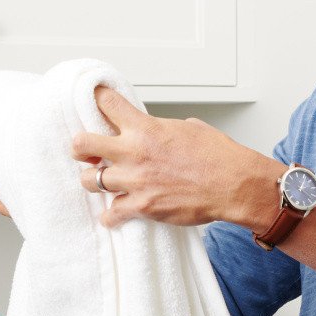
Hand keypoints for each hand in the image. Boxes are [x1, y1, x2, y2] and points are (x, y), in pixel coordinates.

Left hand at [72, 85, 275, 229]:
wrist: (234, 185)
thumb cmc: (219, 157)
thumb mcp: (189, 128)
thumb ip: (162, 129)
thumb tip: (156, 130)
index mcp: (146, 128)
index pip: (106, 103)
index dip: (97, 99)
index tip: (94, 101)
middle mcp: (134, 153)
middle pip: (82, 144)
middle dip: (80, 148)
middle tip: (85, 152)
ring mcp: (136, 181)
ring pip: (89, 182)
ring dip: (93, 182)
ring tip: (102, 183)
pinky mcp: (143, 207)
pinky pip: (111, 214)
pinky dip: (110, 216)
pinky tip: (113, 214)